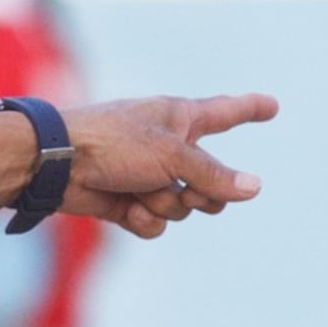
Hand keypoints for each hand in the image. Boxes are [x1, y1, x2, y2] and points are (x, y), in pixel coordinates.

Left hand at [61, 93, 276, 238]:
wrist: (55, 165)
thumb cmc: (112, 143)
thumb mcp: (172, 155)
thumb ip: (214, 175)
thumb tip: (254, 188)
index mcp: (179, 119)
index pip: (226, 113)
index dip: (250, 109)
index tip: (272, 105)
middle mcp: (165, 146)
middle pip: (211, 179)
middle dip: (205, 193)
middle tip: (188, 191)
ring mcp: (145, 176)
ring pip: (182, 205)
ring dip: (167, 205)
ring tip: (142, 192)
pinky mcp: (125, 201)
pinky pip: (154, 222)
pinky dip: (145, 219)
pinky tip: (129, 209)